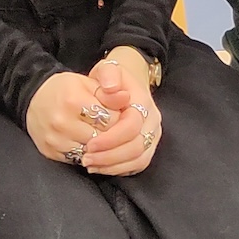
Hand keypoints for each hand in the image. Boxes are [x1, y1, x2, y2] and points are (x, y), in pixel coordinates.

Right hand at [26, 69, 113, 164]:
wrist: (33, 98)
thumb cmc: (65, 89)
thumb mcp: (88, 83)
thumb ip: (109, 92)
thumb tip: (126, 98)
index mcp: (74, 100)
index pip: (112, 119)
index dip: (119, 117)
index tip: (116, 113)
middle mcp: (62, 122)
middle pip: (103, 138)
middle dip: (111, 133)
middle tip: (109, 125)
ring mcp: (55, 139)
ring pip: (92, 153)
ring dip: (99, 146)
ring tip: (96, 133)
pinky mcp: (50, 152)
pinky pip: (78, 159)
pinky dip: (86, 154)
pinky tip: (86, 143)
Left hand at [80, 53, 160, 177]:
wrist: (124, 87)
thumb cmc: (111, 80)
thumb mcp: (108, 70)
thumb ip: (109, 74)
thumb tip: (110, 87)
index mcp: (144, 102)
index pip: (132, 126)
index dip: (111, 138)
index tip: (89, 144)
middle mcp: (153, 122)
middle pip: (137, 146)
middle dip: (110, 155)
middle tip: (86, 158)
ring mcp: (152, 137)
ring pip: (138, 159)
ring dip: (112, 165)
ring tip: (89, 163)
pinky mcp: (147, 149)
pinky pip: (137, 165)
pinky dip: (118, 169)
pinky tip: (99, 168)